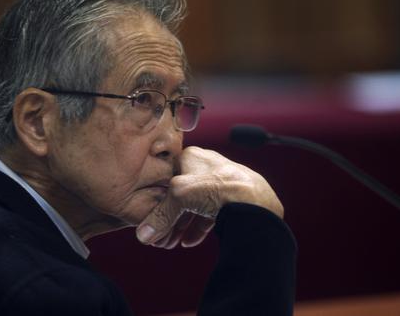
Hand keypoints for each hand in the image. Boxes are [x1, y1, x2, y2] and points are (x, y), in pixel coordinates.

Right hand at [136, 146, 282, 246]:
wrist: (256, 202)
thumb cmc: (218, 187)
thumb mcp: (180, 197)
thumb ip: (159, 216)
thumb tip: (144, 234)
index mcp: (191, 156)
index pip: (165, 178)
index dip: (156, 201)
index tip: (150, 220)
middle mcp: (206, 166)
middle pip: (179, 195)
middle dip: (169, 218)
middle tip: (160, 238)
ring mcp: (221, 182)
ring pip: (195, 206)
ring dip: (181, 225)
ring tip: (172, 243)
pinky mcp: (232, 199)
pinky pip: (210, 214)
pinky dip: (198, 227)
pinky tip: (189, 241)